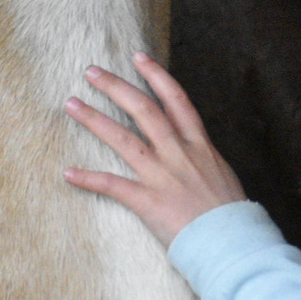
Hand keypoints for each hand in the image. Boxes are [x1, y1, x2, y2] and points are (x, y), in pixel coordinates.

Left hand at [64, 52, 245, 247]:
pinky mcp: (147, 201)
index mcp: (199, 145)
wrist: (231, 241)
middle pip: (143, 110)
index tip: (138, 58)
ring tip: (72, 104)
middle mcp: (178, 153)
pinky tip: (69, 173)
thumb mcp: (222, 175)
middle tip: (91, 72)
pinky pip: (112, 185)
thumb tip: (195, 154)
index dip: (156, 76)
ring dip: (94, 119)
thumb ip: (203, 160)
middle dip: (115, 87)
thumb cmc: (231, 213)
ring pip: (122, 138)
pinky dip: (89, 179)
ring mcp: (161, 175)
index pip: (176, 100)